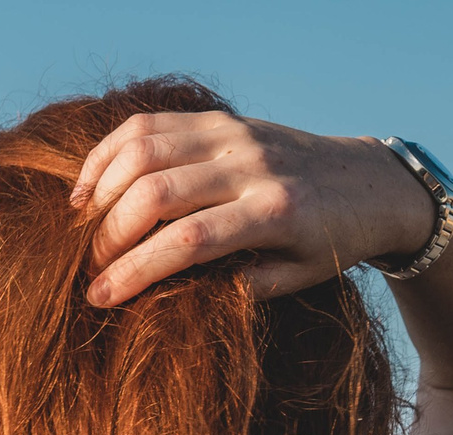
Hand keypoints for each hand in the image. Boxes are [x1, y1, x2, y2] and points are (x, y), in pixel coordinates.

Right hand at [71, 112, 436, 306]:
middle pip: (156, 192)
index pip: (188, 242)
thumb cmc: (329, 242)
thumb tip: (165, 295)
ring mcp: (233, 134)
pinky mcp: (220, 118)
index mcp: (274, 212)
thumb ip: (236, 288)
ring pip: (143, 150)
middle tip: (90, 268)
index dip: (135, 271)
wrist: (369, 181)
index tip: (99, 298)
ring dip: (101, 192)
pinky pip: (149, 124)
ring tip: (83, 229)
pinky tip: (90, 188)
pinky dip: (109, 154)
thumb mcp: (296, 278)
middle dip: (109, 235)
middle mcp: (251, 165)